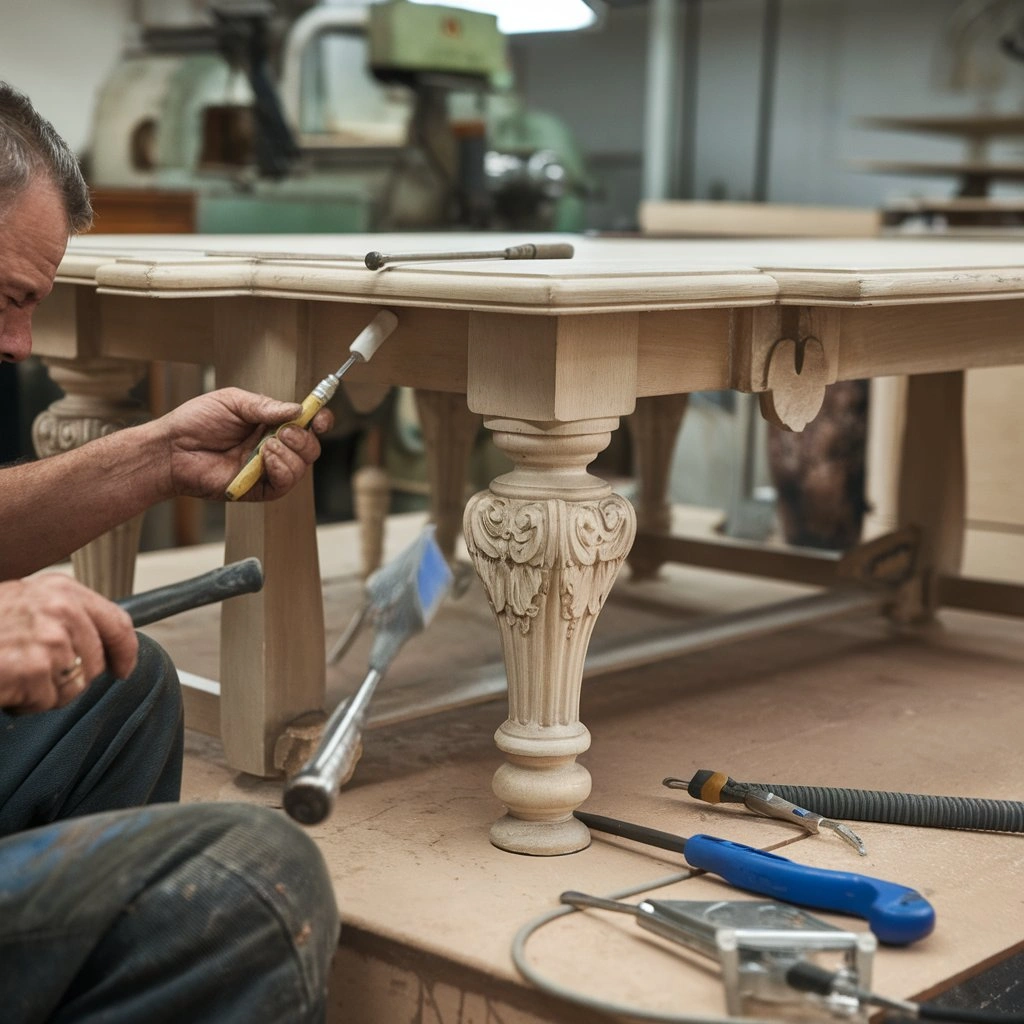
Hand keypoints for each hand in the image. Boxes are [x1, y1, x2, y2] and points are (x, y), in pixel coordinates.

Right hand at [0, 575, 137, 712]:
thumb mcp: (25, 603)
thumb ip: (63, 615)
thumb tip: (97, 641)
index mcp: (63, 591)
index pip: (116, 622)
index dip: (126, 650)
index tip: (124, 667)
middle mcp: (62, 610)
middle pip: (95, 663)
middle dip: (72, 678)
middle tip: (37, 675)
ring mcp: (49, 639)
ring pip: (73, 686)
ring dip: (46, 692)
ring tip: (16, 675)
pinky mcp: (34, 668)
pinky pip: (47, 701)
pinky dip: (26, 703)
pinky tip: (7, 685)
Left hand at [160, 388, 333, 501]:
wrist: (172, 449)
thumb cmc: (196, 422)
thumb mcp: (233, 402)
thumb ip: (266, 406)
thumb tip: (297, 410)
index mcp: (270, 424)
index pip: (306, 424)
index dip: (319, 420)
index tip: (319, 418)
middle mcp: (274, 447)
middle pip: (310, 448)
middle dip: (304, 439)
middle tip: (284, 432)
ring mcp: (267, 469)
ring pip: (301, 467)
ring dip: (290, 454)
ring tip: (266, 446)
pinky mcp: (259, 489)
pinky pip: (284, 484)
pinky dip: (282, 469)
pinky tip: (266, 458)